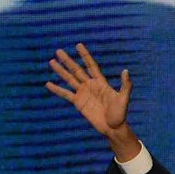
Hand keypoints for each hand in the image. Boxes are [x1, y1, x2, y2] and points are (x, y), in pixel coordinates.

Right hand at [45, 43, 139, 158]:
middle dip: (68, 61)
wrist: (113, 128)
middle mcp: (90, 86)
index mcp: (101, 83)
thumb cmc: (120, 114)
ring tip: (51, 62)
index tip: (78, 45)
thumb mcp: (123, 99)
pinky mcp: (78, 103)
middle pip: (77, 70)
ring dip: (60, 71)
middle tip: (58, 51)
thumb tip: (125, 70)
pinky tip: (48, 84)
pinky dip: (57, 89)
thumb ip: (125, 85)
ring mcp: (83, 93)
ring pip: (69, 79)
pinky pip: (66, 94)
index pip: (91, 66)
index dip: (85, 56)